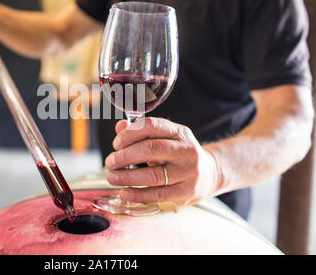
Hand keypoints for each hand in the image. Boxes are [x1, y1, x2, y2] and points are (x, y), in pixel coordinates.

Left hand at [105, 117, 221, 205]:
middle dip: (125, 156)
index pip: (151, 126)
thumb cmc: (179, 154)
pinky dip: (137, 194)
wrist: (210, 173)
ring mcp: (189, 172)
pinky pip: (158, 194)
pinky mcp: (187, 192)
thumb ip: (141, 132)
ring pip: (153, 175)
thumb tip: (120, 126)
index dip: (130, 134)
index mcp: (179, 132)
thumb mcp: (164, 138)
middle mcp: (186, 150)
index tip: (116, 143)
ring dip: (127, 177)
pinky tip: (124, 192)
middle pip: (151, 149)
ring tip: (112, 177)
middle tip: (110, 162)